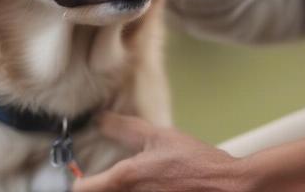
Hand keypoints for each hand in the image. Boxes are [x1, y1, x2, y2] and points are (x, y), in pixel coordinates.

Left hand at [72, 112, 246, 191]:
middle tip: (105, 175)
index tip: (81, 172)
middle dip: (101, 186)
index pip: (83, 190)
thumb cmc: (194, 161)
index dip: (79, 180)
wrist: (226, 187)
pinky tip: (152, 184)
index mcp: (126, 179)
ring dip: (120, 189)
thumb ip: (125, 129)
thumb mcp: (158, 136)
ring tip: (138, 177)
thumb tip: (99, 120)